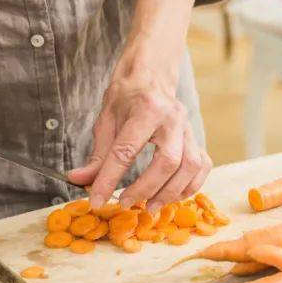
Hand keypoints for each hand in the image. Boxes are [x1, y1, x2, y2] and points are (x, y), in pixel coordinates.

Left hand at [69, 59, 210, 211]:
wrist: (151, 76)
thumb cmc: (127, 97)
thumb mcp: (106, 120)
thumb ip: (97, 154)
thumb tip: (78, 180)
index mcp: (145, 110)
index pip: (126, 151)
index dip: (110, 179)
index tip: (97, 200)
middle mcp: (172, 118)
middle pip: (167, 162)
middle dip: (146, 189)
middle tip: (126, 203)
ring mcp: (189, 128)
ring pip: (189, 167)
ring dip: (171, 192)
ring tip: (150, 206)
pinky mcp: (197, 138)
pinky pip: (202, 166)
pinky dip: (190, 186)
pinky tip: (172, 195)